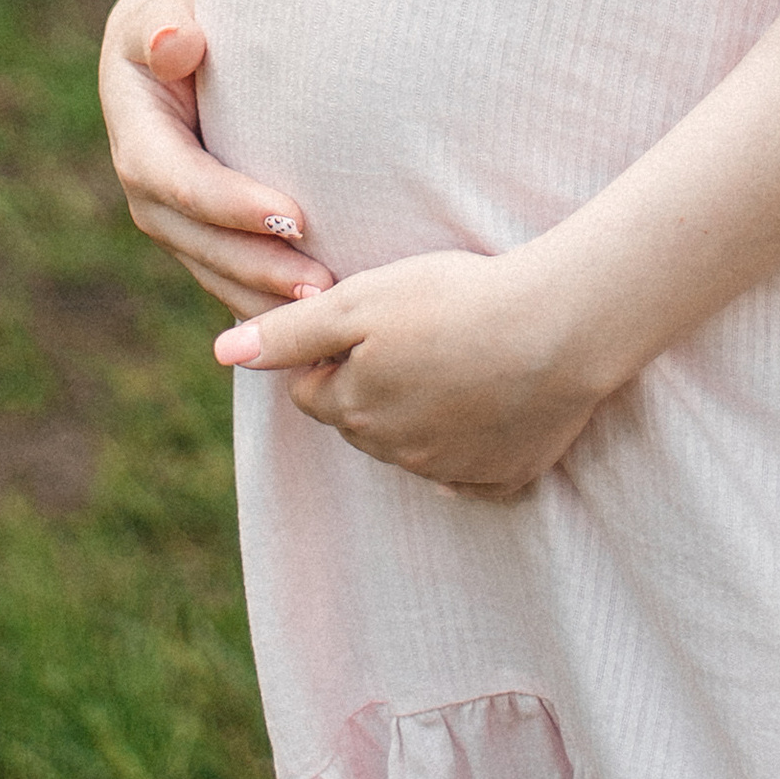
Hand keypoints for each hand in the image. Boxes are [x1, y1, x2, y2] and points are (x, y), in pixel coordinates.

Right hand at [100, 0, 333, 321]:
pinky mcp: (201, 200)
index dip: (223, 203)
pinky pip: (221, 256)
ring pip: (200, 255)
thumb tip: (176, 43)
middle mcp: (139, 151)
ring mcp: (167, 182)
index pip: (169, 171)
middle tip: (318, 286)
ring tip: (326, 302)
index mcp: (130, 100)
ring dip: (257, 287)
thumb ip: (172, 15)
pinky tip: (313, 307)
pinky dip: (259, 284)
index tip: (292, 215)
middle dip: (247, 263)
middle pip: (181, 230)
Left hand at [215, 246, 610, 496]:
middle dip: (374, 382)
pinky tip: (493, 395)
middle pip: (361, 419)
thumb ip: (289, 332)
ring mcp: (451, 472)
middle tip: (418, 329)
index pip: (312, 390)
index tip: (372, 316)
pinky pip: (472, 467)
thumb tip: (221, 352)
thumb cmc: (454, 300)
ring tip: (460, 352)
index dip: (332, 349)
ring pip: (413, 442)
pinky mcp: (503, 478)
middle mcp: (394, 454)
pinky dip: (475, 437)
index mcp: (354, 411)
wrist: (557, 327)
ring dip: (422, 407)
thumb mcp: (360, 300)